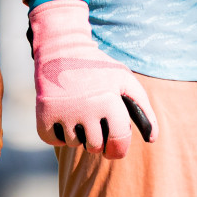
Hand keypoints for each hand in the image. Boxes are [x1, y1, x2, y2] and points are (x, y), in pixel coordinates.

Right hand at [30, 0, 157, 159]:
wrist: (60, 47)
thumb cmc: (96, 66)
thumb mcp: (123, 78)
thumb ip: (143, 107)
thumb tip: (152, 138)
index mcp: (109, 101)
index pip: (118, 144)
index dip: (117, 150)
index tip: (112, 148)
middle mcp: (87, 108)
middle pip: (94, 147)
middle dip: (95, 139)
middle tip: (91, 122)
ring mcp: (64, 111)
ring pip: (73, 143)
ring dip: (75, 133)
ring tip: (75, 111)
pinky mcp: (44, 112)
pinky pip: (52, 140)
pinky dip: (55, 133)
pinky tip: (60, 115)